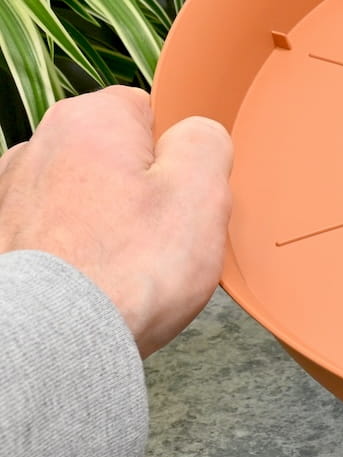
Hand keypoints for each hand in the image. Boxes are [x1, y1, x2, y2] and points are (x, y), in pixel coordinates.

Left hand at [0, 86, 232, 356]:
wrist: (51, 344)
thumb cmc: (125, 272)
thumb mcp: (202, 192)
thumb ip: (207, 142)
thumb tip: (197, 136)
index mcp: (89, 119)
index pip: (151, 112)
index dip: (180, 155)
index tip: (189, 195)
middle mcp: (38, 147)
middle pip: (116, 158)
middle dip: (144, 194)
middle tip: (169, 239)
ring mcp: (10, 198)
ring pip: (86, 200)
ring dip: (109, 228)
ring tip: (131, 273)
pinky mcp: (4, 244)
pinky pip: (59, 239)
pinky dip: (78, 258)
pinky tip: (96, 288)